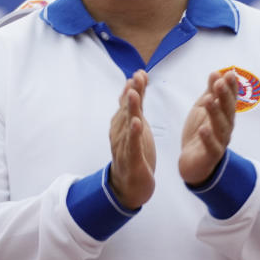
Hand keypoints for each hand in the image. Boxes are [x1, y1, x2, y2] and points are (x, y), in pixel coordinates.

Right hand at [108, 70, 155, 209]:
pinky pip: (132, 145)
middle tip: (136, 77)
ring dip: (130, 108)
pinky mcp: (131, 160)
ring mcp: (124, 146)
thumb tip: (134, 86)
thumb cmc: (133, 154)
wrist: (127, 186)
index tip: (140, 73)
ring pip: (127, 124)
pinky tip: (137, 123)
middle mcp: (120, 133)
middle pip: (126, 109)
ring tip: (134, 94)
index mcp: (122, 125)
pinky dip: (133, 134)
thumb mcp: (136, 127)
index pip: (128, 103)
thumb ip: (136, 108)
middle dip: (132, 93)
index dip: (134, 88)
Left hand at [179, 70, 237, 185]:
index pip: (229, 99)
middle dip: (225, 97)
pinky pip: (212, 147)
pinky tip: (204, 129)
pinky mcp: (211, 155)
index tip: (230, 73)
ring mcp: (220, 142)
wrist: (193, 162)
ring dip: (215, 113)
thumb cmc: (200, 132)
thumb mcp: (203, 109)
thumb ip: (210, 92)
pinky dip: (208, 138)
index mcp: (223, 116)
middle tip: (220, 83)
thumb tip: (216, 73)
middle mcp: (225, 128)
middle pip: (227, 111)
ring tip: (210, 100)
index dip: (231, 87)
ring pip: (220, 127)